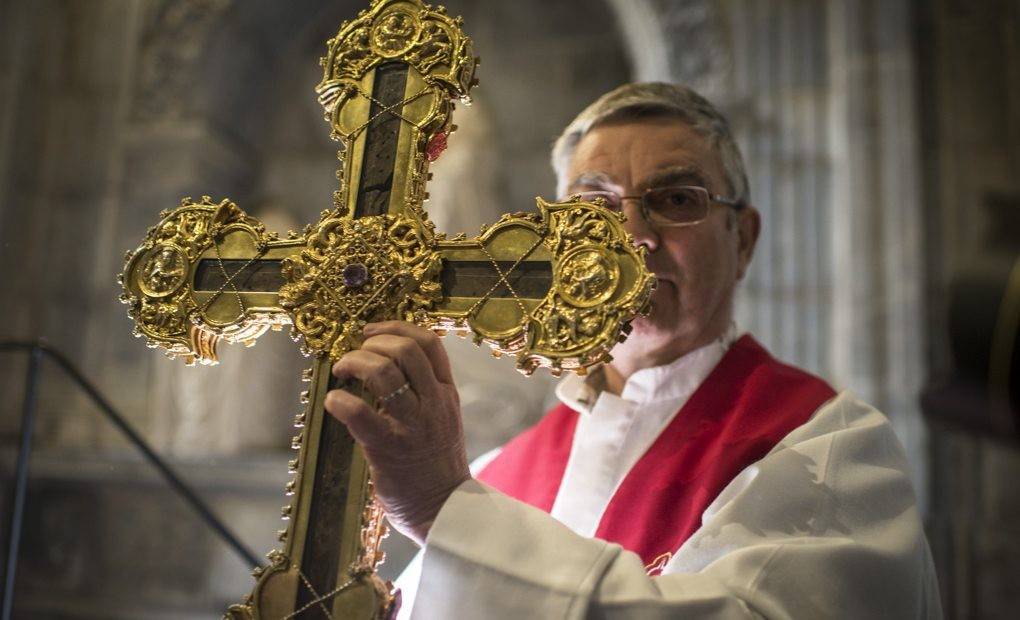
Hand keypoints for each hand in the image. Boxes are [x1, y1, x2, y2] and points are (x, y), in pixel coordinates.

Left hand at [323, 321, 469, 544]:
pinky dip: (340, 400)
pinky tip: (334, 401)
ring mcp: (412, 425)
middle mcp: (433, 404)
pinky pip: (360, 413)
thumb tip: (385, 367)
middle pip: (407, 350)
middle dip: (373, 343)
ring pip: (385, 373)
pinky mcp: (388, 449)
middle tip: (354, 354)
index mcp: (446, 393)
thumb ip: (424, 393)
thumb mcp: (443, 419)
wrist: (444, 509)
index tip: (372, 331)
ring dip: (355, 363)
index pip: (430, 343)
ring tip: (342, 371)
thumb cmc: (436, 466)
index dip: (397, 327)